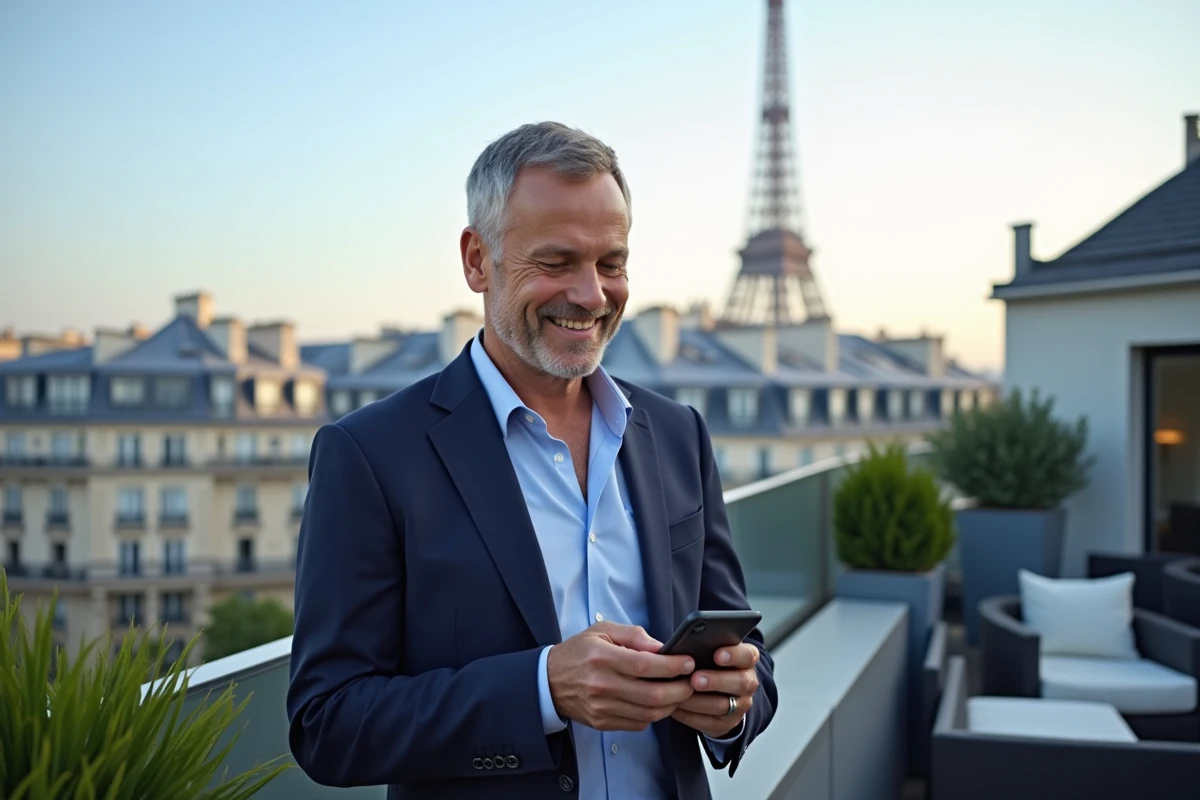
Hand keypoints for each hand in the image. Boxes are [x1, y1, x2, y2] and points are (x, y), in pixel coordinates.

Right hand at [547, 622, 695, 731]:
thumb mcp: (602, 630)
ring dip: (671, 705)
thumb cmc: (579, 652)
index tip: (688, 662)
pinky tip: (659, 703)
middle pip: (651, 695)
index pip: (645, 665)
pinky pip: (638, 724)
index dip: (672, 666)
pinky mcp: (602, 722)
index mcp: (602, 658)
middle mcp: (601, 685)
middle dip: (679, 690)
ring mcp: (602, 707)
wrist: (549, 681)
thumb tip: (662, 647)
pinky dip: (654, 715)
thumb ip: (634, 635)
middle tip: (692, 682)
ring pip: (648, 714)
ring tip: (680, 693)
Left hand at [670, 642, 759, 737]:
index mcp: (746, 660)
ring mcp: (740, 705)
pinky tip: (676, 708)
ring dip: (699, 701)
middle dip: (716, 681)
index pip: (748, 655)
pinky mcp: (727, 723)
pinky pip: (709, 722)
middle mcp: (748, 683)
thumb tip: (683, 648)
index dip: (734, 655)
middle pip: (739, 682)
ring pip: (723, 705)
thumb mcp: (710, 652)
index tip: (717, 655)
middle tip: (695, 679)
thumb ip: (704, 647)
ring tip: (680, 694)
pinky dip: (690, 715)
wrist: (717, 692)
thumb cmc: (708, 663)